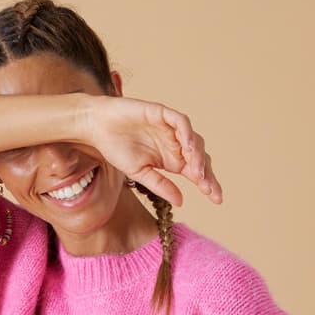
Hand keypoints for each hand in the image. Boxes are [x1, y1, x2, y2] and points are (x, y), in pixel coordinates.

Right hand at [86, 96, 221, 206]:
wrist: (97, 127)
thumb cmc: (115, 148)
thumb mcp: (139, 173)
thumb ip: (160, 185)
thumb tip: (181, 201)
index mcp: (171, 159)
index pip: (196, 172)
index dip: (208, 184)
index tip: (217, 200)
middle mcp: (175, 144)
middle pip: (200, 158)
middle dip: (207, 174)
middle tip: (209, 189)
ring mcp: (170, 128)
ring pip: (194, 140)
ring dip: (197, 156)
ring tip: (197, 173)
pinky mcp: (162, 114)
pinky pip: (181, 122)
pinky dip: (186, 133)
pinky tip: (188, 147)